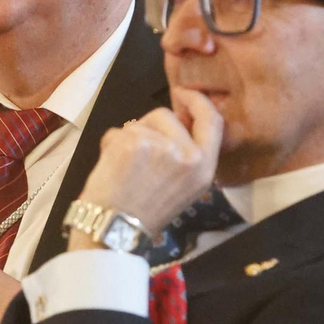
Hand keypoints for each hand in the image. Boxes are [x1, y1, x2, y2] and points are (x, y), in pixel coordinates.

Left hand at [75, 88, 223, 241]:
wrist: (114, 229)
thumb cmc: (144, 212)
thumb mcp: (183, 187)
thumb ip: (186, 154)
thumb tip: (175, 121)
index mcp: (204, 168)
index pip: (212, 121)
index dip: (198, 102)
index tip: (185, 93)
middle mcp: (188, 156)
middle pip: (167, 116)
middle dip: (149, 127)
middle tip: (139, 157)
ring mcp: (161, 146)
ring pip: (141, 121)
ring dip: (130, 136)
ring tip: (126, 167)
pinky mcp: (134, 141)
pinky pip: (119, 130)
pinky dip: (111, 144)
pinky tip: (111, 167)